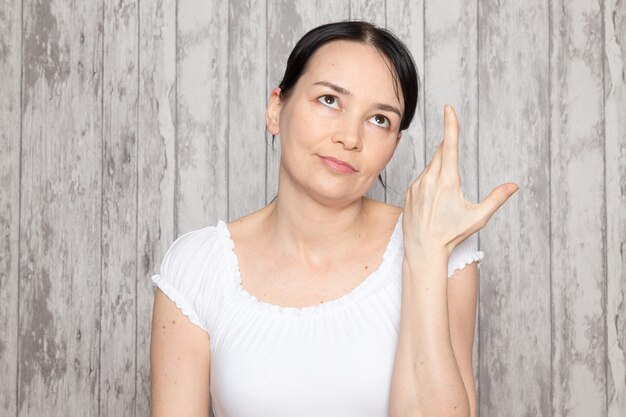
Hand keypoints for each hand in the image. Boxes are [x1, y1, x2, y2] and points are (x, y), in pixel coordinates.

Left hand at [402, 104, 518, 255]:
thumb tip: (514, 186)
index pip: (450, 145)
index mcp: (448, 182)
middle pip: (441, 154)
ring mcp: (417, 185)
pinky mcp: (409, 191)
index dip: (450, 124)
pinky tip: (433, 202)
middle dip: (449, 153)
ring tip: (444, 199)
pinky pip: (422, 179)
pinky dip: (430, 182)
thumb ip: (496, 199)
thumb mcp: (478, 217)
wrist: (422, 249)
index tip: (448, 108)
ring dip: (441, 172)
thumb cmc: (452, 235)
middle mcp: (430, 180)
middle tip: (455, 175)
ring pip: (431, 167)